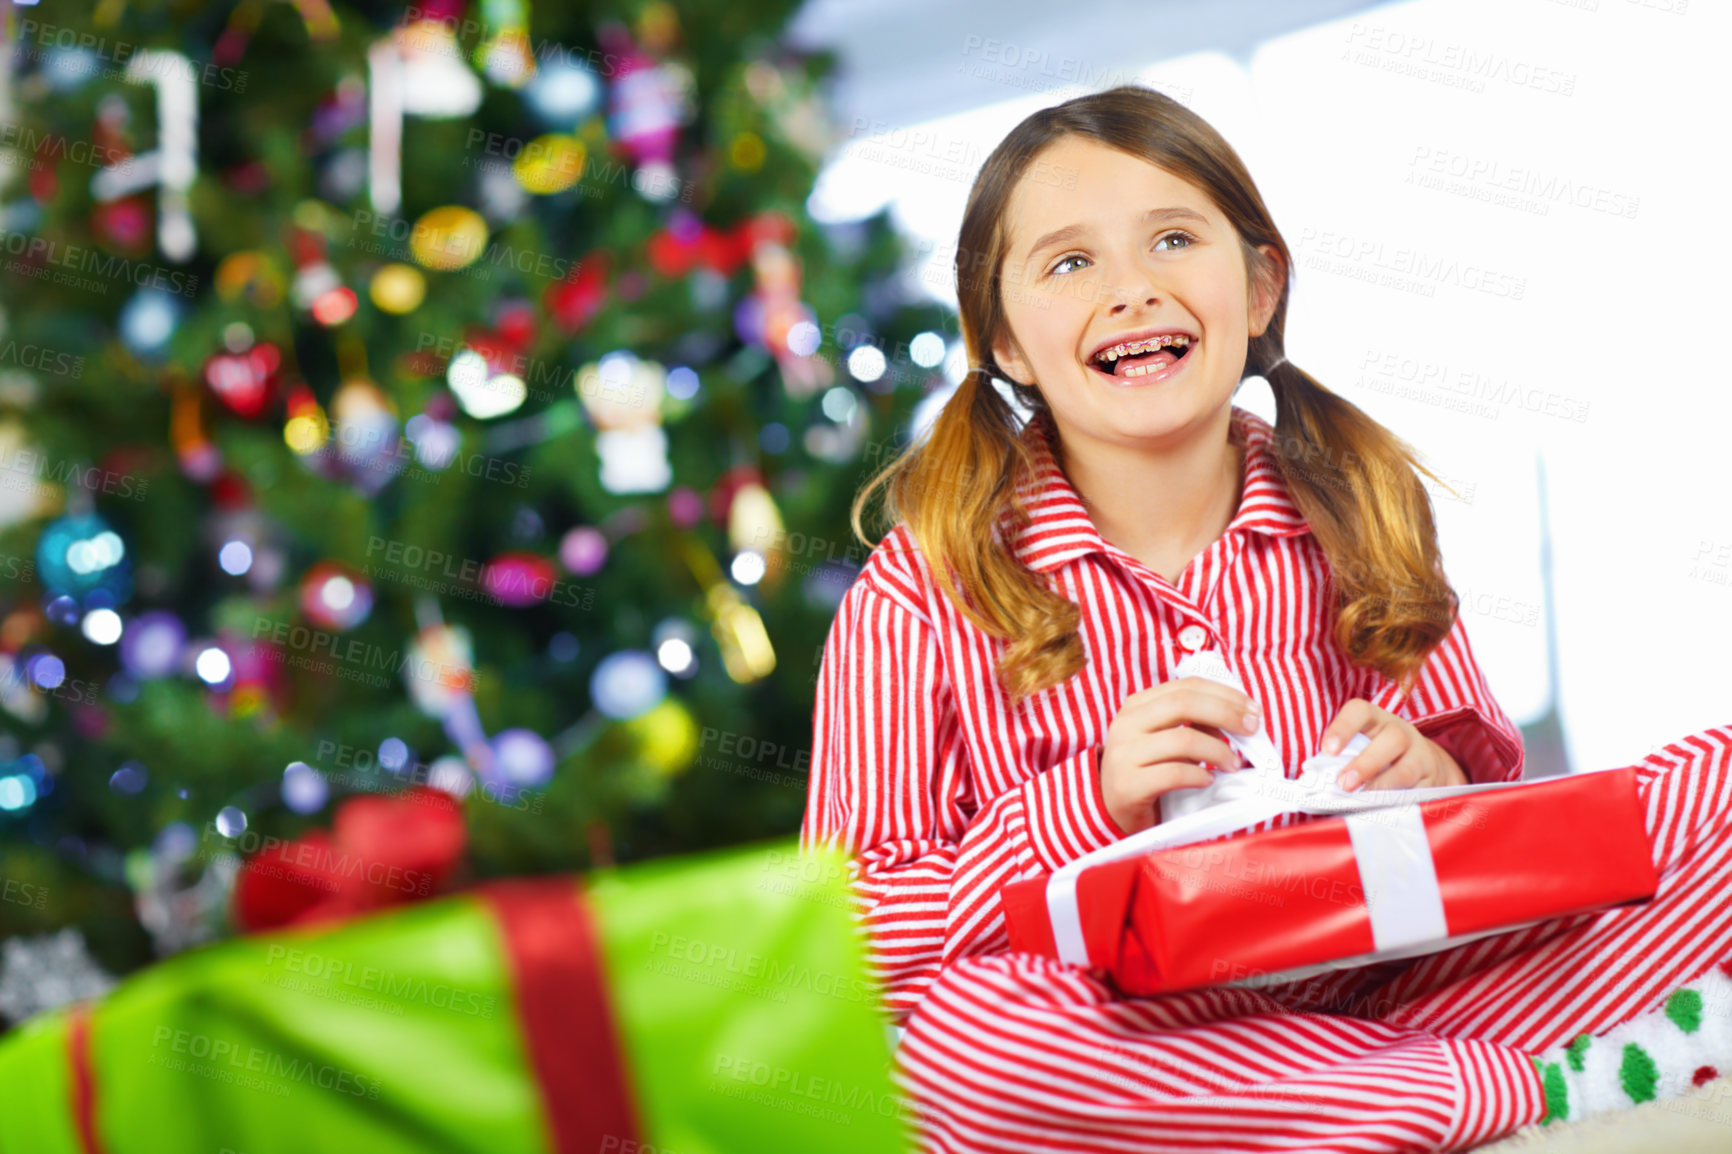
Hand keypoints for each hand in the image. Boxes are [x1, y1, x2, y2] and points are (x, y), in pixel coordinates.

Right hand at [1099, 677, 1263, 835]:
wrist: (1111, 811)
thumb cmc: (1148, 772)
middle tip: (1253, 729)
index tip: (1252, 709)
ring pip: (1182, 739)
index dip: (1224, 694)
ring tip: (1233, 764)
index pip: (1186, 686)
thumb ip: (1194, 724)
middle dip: (1226, 713)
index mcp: (1137, 706)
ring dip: (1218, 750)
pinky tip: (1208, 781)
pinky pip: (1173, 774)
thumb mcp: (1167, 741)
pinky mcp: (1127, 785)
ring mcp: (1124, 754)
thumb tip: (1235, 719)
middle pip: (1183, 703)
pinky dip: (1199, 776)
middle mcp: (1126, 724)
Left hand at [1320, 698, 1467, 790]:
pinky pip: (1419, 792)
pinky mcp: (1431, 780)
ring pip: (1406, 768)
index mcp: (1376, 719)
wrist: (1422, 765)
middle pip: (1392, 738)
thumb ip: (1342, 759)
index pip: (1360, 711)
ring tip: (1363, 799)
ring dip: (1382, 785)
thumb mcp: (1360, 748)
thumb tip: (1318, 782)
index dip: (1343, 727)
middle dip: (1366, 763)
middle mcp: (1402, 732)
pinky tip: (1384, 808)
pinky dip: (1400, 801)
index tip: (1328, 750)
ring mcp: (1421, 755)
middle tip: (1344, 784)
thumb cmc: (1375, 756)